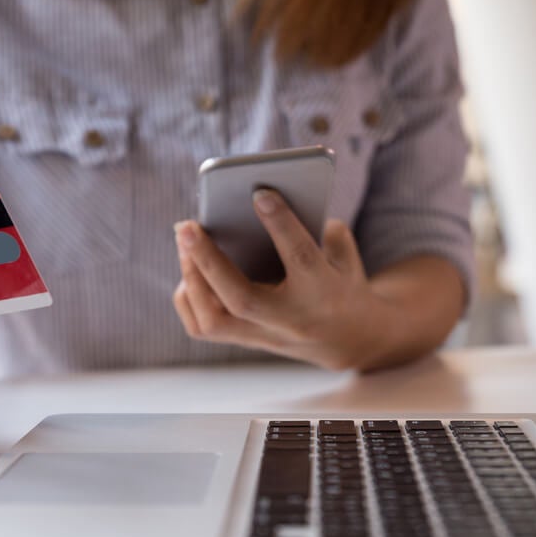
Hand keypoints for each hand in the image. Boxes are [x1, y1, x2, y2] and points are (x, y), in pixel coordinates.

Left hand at [172, 188, 452, 370]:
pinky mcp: (247, 343)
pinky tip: (190, 268)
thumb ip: (314, 227)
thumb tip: (262, 202)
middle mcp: (292, 321)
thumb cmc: (340, 282)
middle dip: (209, 260)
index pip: (301, 257)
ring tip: (184, 242)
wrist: (351, 339)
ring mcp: (266, 338)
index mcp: (325, 292)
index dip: (281, 224)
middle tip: (186, 225)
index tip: (259, 193)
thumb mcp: (344, 254)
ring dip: (193, 279)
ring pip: (214, 321)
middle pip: (242, 299)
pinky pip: (203, 327)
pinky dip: (189, 296)